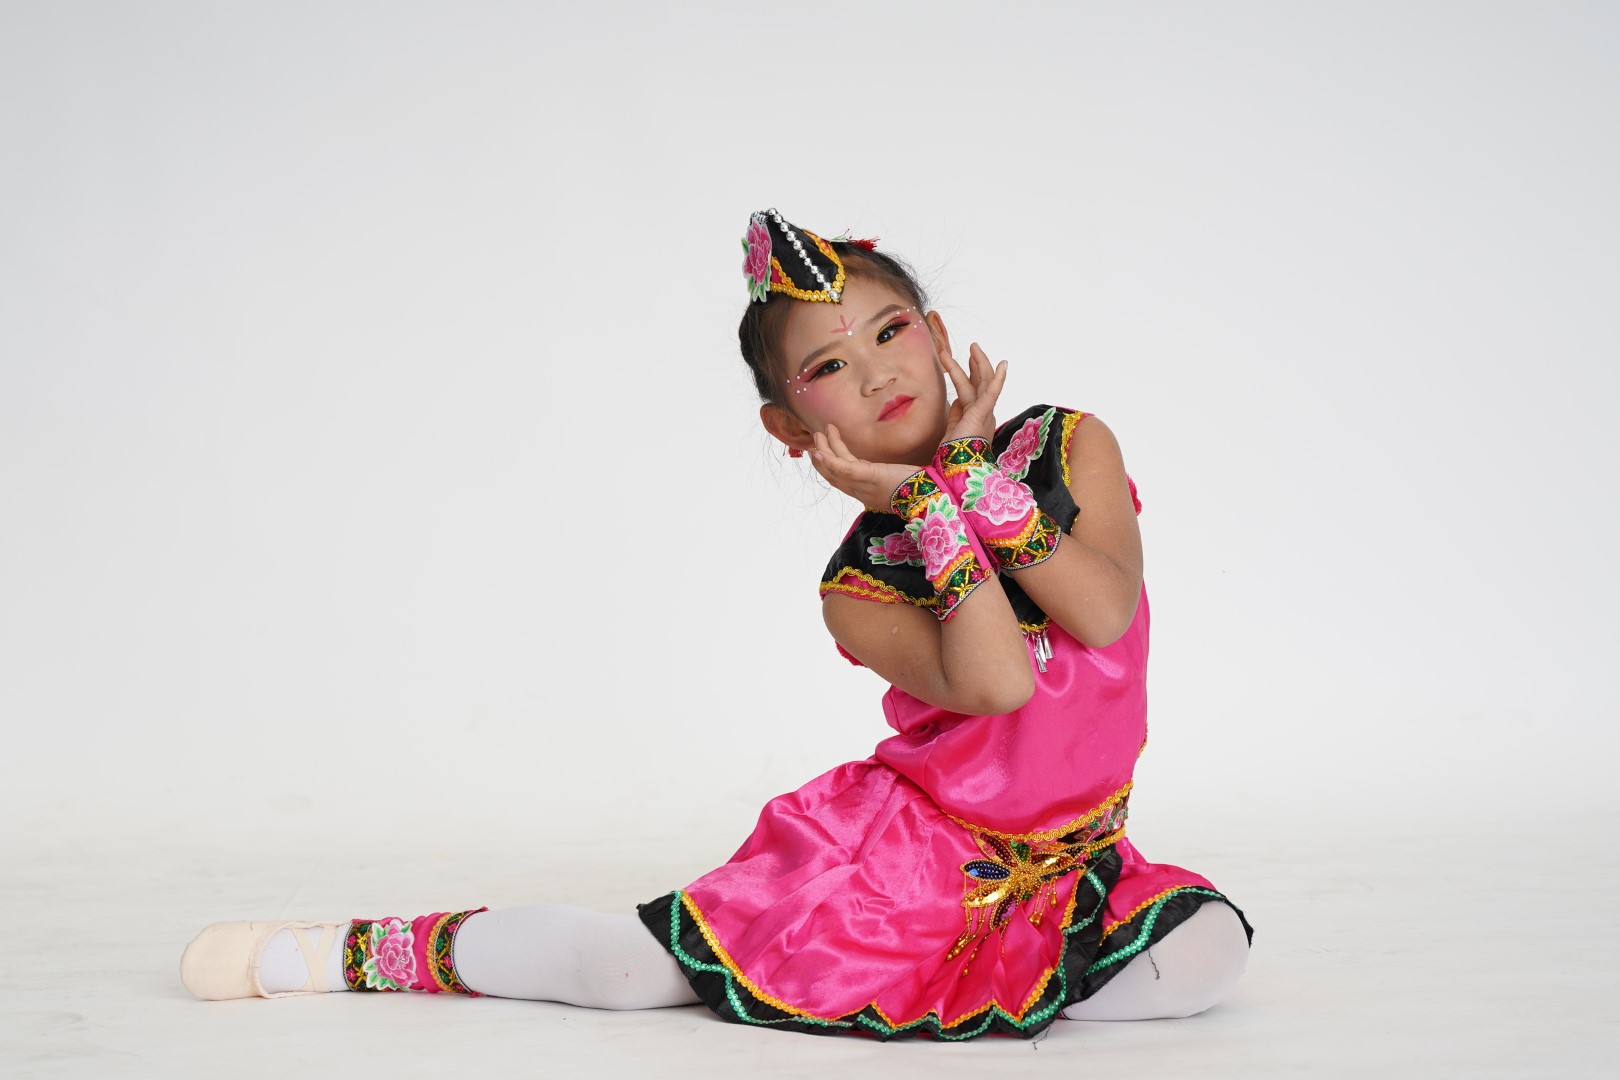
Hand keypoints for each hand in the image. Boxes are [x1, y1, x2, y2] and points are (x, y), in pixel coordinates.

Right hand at [809, 425, 925, 509]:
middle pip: (834, 475)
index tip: (823, 452)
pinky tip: (820, 450)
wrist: (932, 498)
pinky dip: (829, 460)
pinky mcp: (870, 476)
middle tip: (816, 439)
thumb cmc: (920, 489)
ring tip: (819, 432)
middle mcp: (862, 491)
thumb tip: (891, 468)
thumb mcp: (898, 483)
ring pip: (835, 469)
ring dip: (824, 450)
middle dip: (822, 457)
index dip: (831, 466)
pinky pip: (843, 469)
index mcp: (868, 492)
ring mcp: (864, 485)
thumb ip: (889, 475)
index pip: (844, 479)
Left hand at [939, 343, 1006, 443]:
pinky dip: (997, 379)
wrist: (956, 469)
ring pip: (981, 382)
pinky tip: (1003, 364)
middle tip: (972, 347)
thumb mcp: (952, 428)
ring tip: (972, 346)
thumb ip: (955, 413)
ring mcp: (984, 413)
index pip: (972, 391)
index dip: (968, 374)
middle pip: (980, 383)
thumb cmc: (954, 453)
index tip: (966, 360)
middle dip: (976, 364)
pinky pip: (992, 393)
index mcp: (974, 417)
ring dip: (976, 363)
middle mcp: (982, 413)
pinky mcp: (982, 413)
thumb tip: (955, 400)